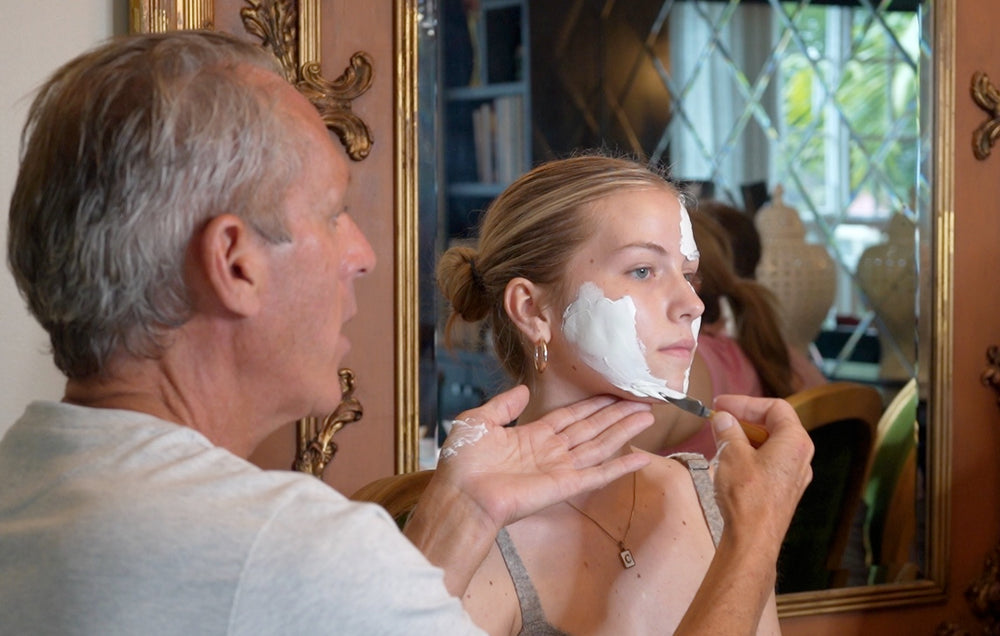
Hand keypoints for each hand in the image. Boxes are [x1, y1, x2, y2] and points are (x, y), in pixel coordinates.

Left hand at [434, 385, 652, 529]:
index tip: (613, 394)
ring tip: (647, 416)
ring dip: (624, 431)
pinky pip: (597, 474)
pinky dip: (620, 467)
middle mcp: (549, 452)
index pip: (569, 417)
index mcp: (531, 436)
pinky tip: (641, 457)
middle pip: (591, 428)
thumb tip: (524, 390)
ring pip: (599, 445)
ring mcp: (559, 469)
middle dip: (616, 415)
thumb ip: (504, 405)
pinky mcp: (564, 486)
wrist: (461, 494)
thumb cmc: (463, 461)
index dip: (592, 405)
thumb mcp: (479, 420)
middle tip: (641, 401)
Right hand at [709, 394, 813, 556]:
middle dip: (745, 418)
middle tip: (720, 417)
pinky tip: (730, 458)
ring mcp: (794, 475)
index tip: (722, 404)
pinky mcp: (784, 490)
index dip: (746, 402)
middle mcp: (801, 457)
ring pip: (771, 444)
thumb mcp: (731, 453)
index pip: (774, 407)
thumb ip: (728, 430)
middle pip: (775, 424)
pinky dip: (750, 453)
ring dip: (745, 436)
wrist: (752, 539)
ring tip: (721, 436)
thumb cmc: (747, 497)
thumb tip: (723, 418)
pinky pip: (769, 462)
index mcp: (795, 442)